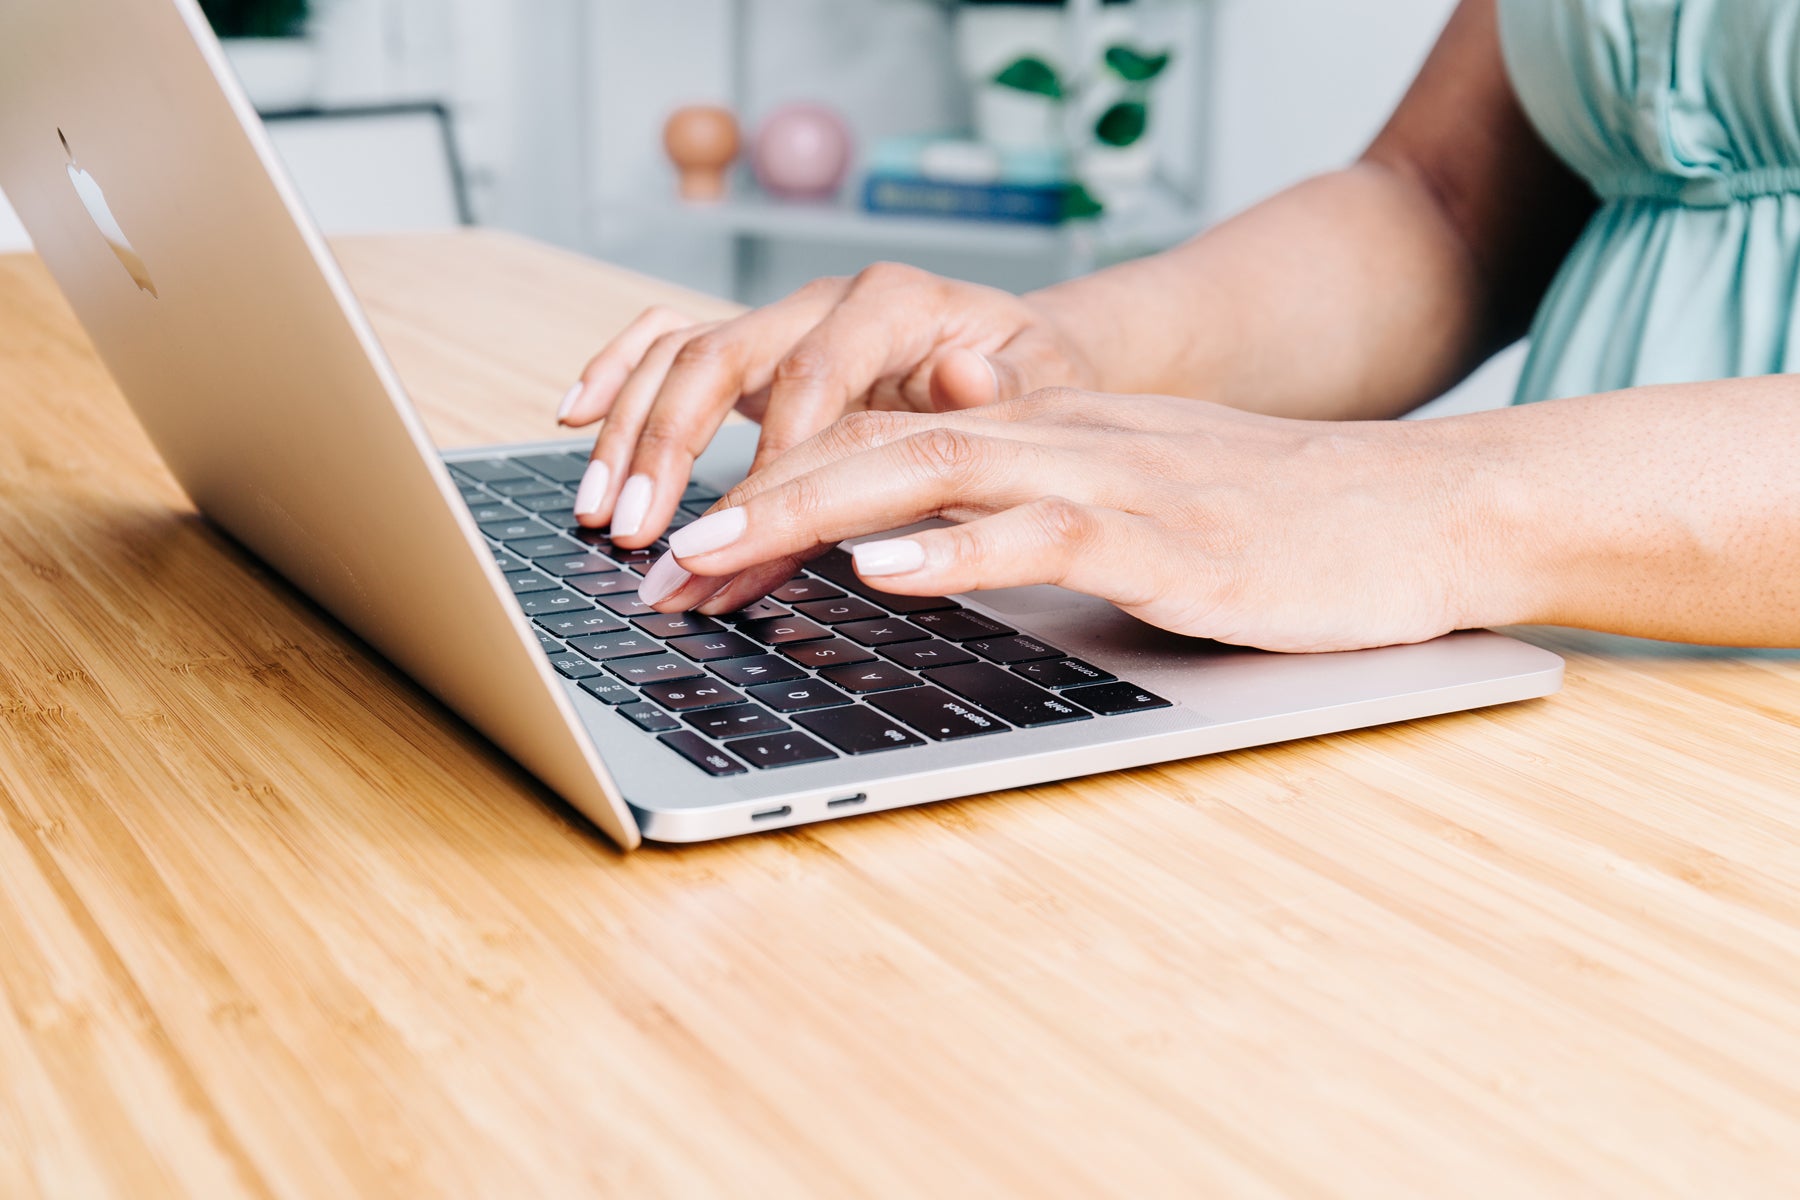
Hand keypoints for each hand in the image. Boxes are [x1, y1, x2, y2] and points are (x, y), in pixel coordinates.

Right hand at [556, 263, 1093, 548]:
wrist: (1026, 348)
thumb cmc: (1033, 376)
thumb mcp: (1043, 385)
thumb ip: (1001, 390)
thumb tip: (963, 377)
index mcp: (895, 303)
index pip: (814, 378)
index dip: (770, 457)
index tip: (738, 529)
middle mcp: (826, 300)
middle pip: (723, 355)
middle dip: (671, 447)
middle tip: (640, 530)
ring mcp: (785, 319)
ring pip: (681, 351)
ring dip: (632, 429)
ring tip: (602, 510)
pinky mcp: (760, 347)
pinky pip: (669, 341)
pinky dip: (618, 372)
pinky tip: (576, 417)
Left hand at [635, 390, 1507, 653]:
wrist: (1415, 509)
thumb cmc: (1272, 522)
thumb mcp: (1129, 511)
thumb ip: (1025, 523)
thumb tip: (914, 560)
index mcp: (1038, 436)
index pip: (873, 449)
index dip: (764, 496)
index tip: (683, 562)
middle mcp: (1054, 440)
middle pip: (870, 450)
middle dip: (747, 505)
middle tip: (652, 565)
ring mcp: (1107, 482)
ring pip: (928, 474)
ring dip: (806, 513)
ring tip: (711, 554)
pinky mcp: (1164, 536)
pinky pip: (1042, 531)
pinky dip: (954, 549)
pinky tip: (882, 569)